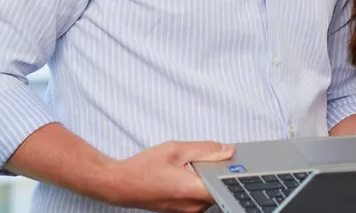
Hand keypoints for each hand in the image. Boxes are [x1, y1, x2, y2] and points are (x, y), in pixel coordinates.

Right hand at [104, 140, 234, 212]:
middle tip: (201, 159)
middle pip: (218, 188)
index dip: (232, 172)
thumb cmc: (143, 168)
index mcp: (191, 190)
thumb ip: (206, 149)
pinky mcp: (183, 211)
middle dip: (216, 172)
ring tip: (186, 167)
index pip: (225, 186)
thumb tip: (228, 150)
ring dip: (205, 179)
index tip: (234, 162)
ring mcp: (187, 211)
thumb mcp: (176, 149)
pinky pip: (199, 197)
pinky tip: (184, 175)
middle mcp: (192, 205)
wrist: (120, 185)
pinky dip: (197, 185)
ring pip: (209, 192)